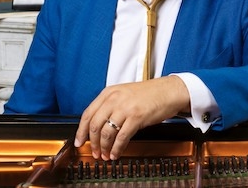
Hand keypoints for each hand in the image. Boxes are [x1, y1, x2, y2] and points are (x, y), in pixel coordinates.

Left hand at [74, 75, 189, 159]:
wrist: (168, 91)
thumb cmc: (148, 93)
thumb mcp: (124, 94)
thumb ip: (110, 105)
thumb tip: (98, 125)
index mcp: (109, 92)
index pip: (88, 113)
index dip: (81, 130)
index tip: (79, 141)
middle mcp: (115, 98)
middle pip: (95, 124)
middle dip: (92, 142)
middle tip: (94, 152)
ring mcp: (125, 107)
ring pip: (106, 132)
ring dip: (104, 148)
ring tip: (106, 155)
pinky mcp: (136, 117)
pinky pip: (121, 137)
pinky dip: (116, 149)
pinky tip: (116, 153)